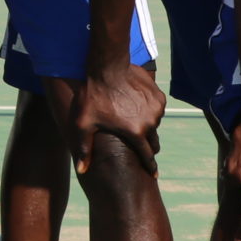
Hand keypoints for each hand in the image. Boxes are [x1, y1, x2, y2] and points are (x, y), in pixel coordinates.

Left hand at [65, 59, 164, 175]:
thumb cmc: (92, 95)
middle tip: (138, 144)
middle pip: (153, 141)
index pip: (147, 156)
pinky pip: (156, 109)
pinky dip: (148, 110)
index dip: (150, 166)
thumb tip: (82, 170)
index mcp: (135, 132)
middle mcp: (150, 122)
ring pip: (154, 124)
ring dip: (146, 125)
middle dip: (147, 145)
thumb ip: (84, 148)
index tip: (153, 174)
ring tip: (132, 120)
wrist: (107, 65)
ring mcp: (156, 108)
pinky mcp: (158, 96)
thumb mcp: (83, 123)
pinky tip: (136, 106)